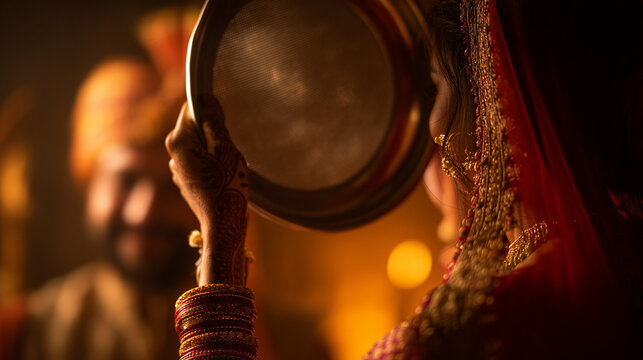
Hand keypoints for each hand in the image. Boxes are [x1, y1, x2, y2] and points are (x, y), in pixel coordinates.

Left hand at [166, 94, 248, 285]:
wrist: (222, 224)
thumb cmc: (227, 185)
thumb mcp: (226, 148)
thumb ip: (214, 121)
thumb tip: (205, 96)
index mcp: (178, 140)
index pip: (191, 108)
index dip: (210, 108)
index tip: (226, 118)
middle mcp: (171, 152)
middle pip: (193, 126)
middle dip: (213, 129)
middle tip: (231, 144)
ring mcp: (176, 168)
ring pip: (196, 144)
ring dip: (212, 146)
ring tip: (229, 162)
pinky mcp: (184, 180)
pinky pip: (197, 160)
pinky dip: (210, 161)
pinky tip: (223, 174)